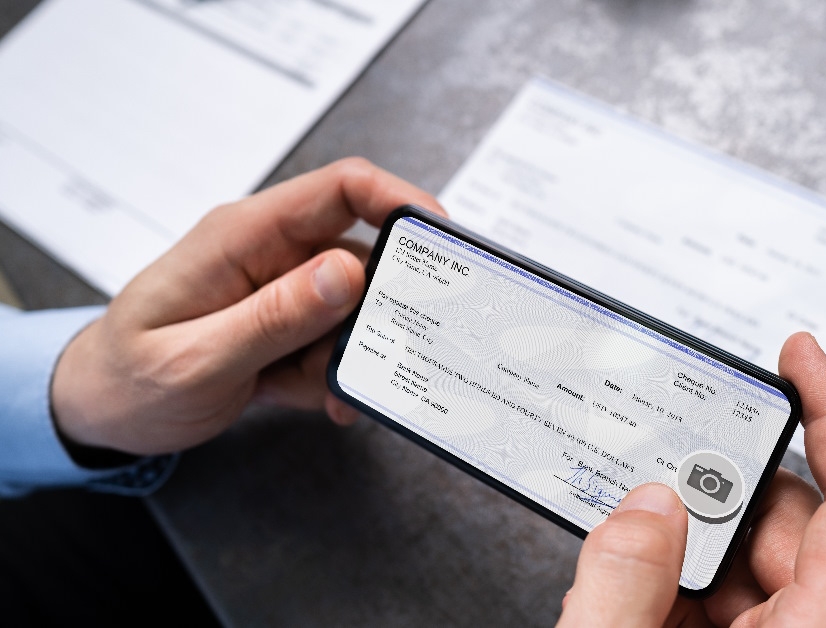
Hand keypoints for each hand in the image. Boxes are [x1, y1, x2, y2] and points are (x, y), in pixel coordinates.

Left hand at [51, 158, 442, 455]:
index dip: (400, 200)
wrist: (98, 409)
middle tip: (386, 348)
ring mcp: (282, 288)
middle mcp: (270, 253)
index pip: (339, 188)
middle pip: (363, 251)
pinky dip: (334, 375)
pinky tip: (310, 397)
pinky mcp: (289, 322)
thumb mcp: (195, 360)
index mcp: (242, 237)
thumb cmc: (126, 378)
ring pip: (357, 308)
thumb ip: (272, 317)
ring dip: (351, 354)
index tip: (442, 240)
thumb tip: (347, 272)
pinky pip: (338, 340)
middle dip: (383, 306)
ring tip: (313, 389)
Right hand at [558, 332, 825, 626]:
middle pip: (785, 518)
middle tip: (652, 465)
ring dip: (679, 537)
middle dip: (712, 483)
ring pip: (743, 553)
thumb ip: (624, 589)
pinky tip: (618, 583)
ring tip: (617, 540)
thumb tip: (646, 506)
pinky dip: (666, 574)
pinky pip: (715, 591)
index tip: (800, 356)